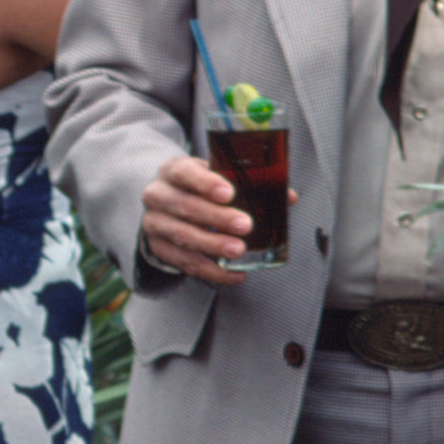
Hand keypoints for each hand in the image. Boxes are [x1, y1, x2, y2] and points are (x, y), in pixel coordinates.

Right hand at [141, 153, 259, 286]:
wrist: (165, 206)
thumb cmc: (197, 188)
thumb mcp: (214, 177)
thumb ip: (248, 184)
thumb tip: (289, 197)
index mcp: (173, 171)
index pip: (184, 173)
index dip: (205, 183)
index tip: (229, 193)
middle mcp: (158, 195)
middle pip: (185, 207)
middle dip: (217, 218)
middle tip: (245, 225)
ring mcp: (155, 224)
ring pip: (183, 236)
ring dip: (213, 245)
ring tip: (239, 250)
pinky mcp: (159, 249)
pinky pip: (185, 263)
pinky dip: (212, 271)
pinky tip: (234, 273)